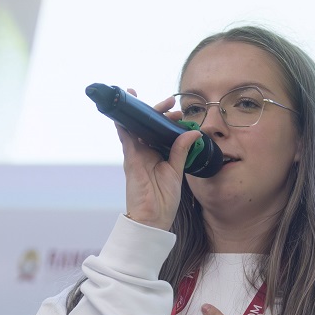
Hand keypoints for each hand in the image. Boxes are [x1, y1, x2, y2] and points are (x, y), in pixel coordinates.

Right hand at [118, 92, 201, 230]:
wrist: (153, 219)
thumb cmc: (163, 200)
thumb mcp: (176, 171)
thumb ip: (181, 151)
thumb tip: (192, 132)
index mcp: (158, 155)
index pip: (160, 132)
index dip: (168, 120)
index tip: (180, 112)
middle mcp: (145, 153)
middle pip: (146, 126)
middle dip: (155, 111)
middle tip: (169, 101)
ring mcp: (136, 156)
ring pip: (134, 128)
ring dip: (136, 112)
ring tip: (135, 95)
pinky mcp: (130, 161)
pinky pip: (124, 140)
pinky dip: (122, 126)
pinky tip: (122, 114)